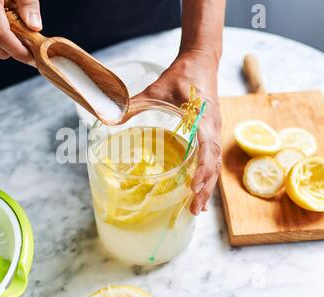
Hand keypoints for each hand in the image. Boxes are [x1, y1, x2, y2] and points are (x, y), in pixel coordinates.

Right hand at [0, 0, 41, 63]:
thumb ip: (28, 4)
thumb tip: (35, 27)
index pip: (0, 35)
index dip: (17, 51)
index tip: (33, 58)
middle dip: (17, 48)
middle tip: (36, 42)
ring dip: (13, 41)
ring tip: (24, 25)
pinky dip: (7, 35)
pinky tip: (16, 23)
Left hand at [133, 51, 221, 214]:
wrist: (201, 60)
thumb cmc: (182, 74)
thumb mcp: (156, 89)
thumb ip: (133, 104)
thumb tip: (108, 119)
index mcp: (203, 118)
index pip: (207, 149)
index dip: (202, 169)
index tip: (193, 187)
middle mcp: (213, 128)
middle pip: (213, 164)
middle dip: (205, 188)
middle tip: (193, 210)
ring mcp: (214, 131)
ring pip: (214, 164)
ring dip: (207, 186)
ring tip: (196, 208)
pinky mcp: (211, 132)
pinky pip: (212, 157)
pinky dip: (206, 175)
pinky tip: (198, 188)